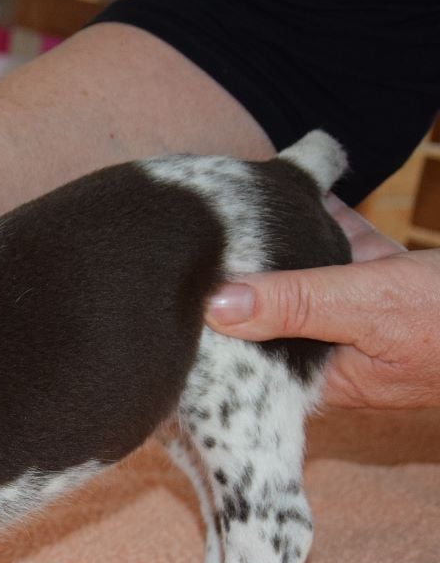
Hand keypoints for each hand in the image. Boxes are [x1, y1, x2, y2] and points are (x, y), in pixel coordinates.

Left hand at [206, 198, 439, 408]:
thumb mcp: (365, 310)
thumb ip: (295, 306)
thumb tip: (216, 306)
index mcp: (318, 376)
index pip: (248, 349)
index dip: (212, 320)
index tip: (179, 285)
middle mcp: (331, 348)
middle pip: (270, 307)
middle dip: (240, 273)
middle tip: (199, 235)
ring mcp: (356, 312)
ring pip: (302, 272)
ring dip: (278, 240)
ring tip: (236, 206)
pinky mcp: (383, 278)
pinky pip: (342, 245)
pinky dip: (324, 217)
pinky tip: (300, 187)